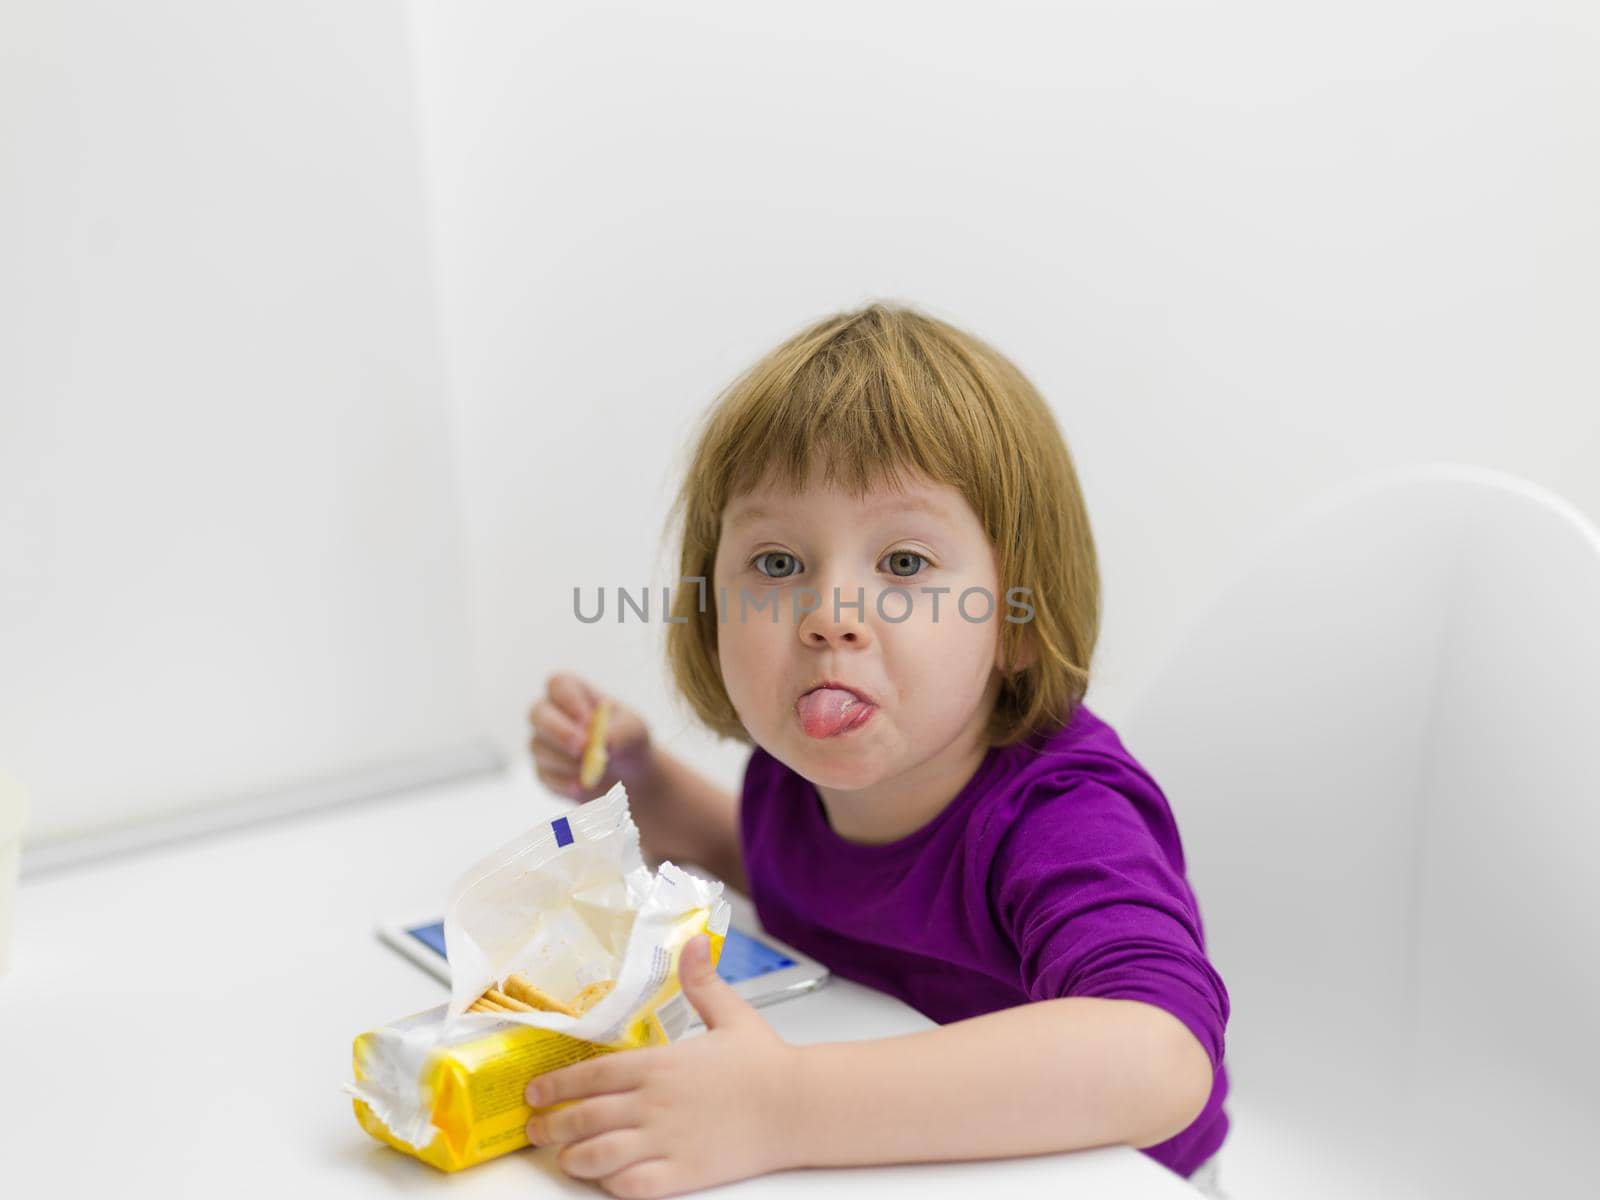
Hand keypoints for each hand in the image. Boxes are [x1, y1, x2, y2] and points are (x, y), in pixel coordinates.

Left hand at [524, 935, 801, 1197]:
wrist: (798, 1106)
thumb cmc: (765, 1063)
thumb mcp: (730, 1014)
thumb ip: (701, 981)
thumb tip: (693, 942)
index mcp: (661, 1063)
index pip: (591, 1075)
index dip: (556, 1085)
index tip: (535, 1092)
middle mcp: (655, 1103)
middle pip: (585, 1117)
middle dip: (551, 1127)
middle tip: (535, 1130)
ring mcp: (667, 1140)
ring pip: (599, 1156)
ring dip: (573, 1159)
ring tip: (564, 1158)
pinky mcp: (683, 1173)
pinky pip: (632, 1186)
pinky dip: (611, 1185)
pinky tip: (606, 1179)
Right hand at [528, 672, 652, 801]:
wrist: (628, 775)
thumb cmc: (628, 739)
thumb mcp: (634, 730)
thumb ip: (620, 732)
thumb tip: (602, 743)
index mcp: (573, 692)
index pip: (558, 685)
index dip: (569, 701)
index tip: (588, 720)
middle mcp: (551, 713)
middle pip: (537, 713)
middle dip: (558, 731)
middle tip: (582, 748)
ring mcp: (543, 742)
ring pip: (538, 747)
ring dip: (566, 760)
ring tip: (593, 770)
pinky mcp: (543, 771)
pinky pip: (544, 775)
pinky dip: (564, 782)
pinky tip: (583, 785)